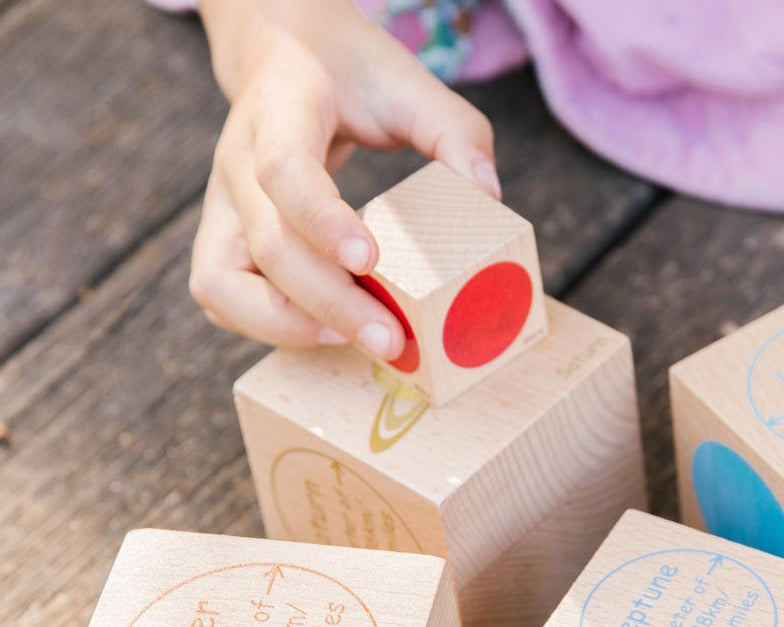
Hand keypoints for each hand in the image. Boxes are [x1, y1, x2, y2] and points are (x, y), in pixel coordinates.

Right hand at [191, 0, 499, 356]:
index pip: (284, 169)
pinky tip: (326, 332)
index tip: (371, 260)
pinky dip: (269, 327)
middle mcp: (236, 162)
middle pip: (265, 244)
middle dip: (329, 303)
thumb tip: (488, 196)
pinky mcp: (221, 240)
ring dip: (287, 326)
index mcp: (279, 109)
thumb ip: (455, 131)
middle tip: (391, 340)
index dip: (323, 221)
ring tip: (353, 339)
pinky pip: (224, 300)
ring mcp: (221, 207)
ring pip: (220, 284)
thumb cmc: (349, 74)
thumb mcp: (407, 82)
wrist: (283, 54)